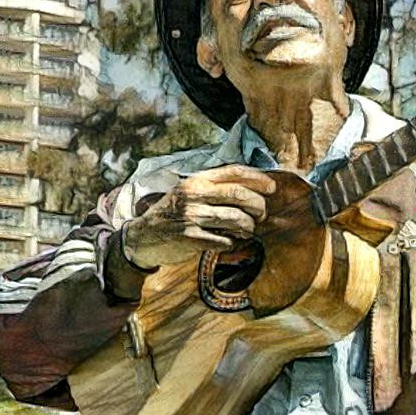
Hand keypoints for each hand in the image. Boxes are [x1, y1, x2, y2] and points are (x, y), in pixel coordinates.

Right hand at [123, 165, 275, 268]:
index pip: (234, 172)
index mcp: (197, 180)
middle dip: (258, 206)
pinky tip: (230, 241)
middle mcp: (195, 195)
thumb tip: (252, 190)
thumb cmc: (173, 213)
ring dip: (249, 227)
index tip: (272, 188)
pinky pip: (225, 240)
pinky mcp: (191, 238)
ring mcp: (192, 216)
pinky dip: (233, 242)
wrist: (143, 237)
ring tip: (248, 230)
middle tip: (262, 215)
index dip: (258, 178)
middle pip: (240, 195)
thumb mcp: (189, 192)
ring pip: (237, 219)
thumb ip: (214, 188)